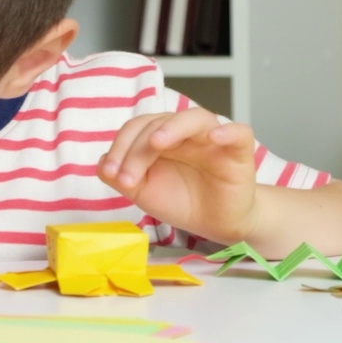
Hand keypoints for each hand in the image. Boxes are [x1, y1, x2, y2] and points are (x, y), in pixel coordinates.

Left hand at [97, 108, 259, 244]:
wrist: (215, 224)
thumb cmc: (181, 201)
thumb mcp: (144, 192)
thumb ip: (122, 177)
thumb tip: (102, 164)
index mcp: (160, 137)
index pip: (136, 129)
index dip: (120, 147)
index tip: (111, 172)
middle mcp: (184, 133)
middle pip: (158, 124)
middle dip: (137, 150)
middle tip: (127, 178)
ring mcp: (212, 139)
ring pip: (194, 118)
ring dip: (172, 127)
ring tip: (156, 142)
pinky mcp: (238, 152)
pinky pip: (239, 133)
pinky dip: (228, 131)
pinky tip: (216, 136)